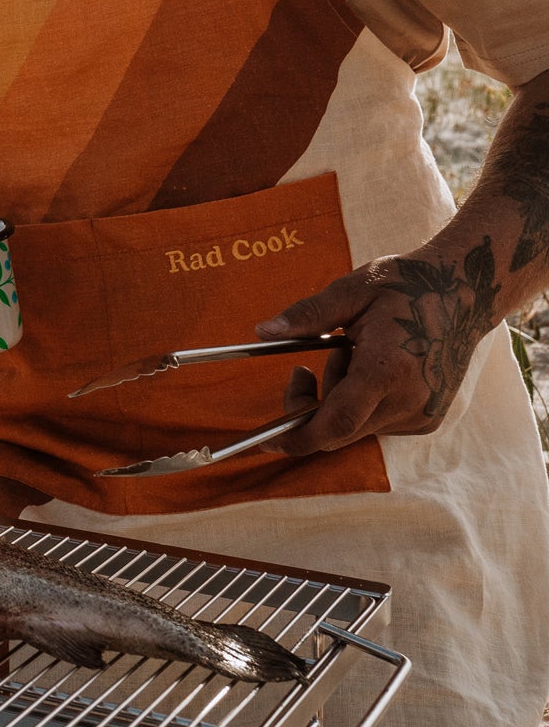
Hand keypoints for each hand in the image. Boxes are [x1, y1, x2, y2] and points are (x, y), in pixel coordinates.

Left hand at [256, 241, 500, 454]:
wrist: (464, 294)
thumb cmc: (404, 285)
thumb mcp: (351, 290)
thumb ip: (307, 315)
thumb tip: (261, 331)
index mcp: (388, 370)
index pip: (337, 422)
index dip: (300, 436)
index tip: (269, 441)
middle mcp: (409, 401)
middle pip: (340, 428)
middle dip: (310, 406)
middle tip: (302, 368)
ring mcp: (422, 415)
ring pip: (356, 426)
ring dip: (337, 398)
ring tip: (350, 352)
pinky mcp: (428, 420)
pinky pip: (376, 423)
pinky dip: (360, 402)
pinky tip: (372, 367)